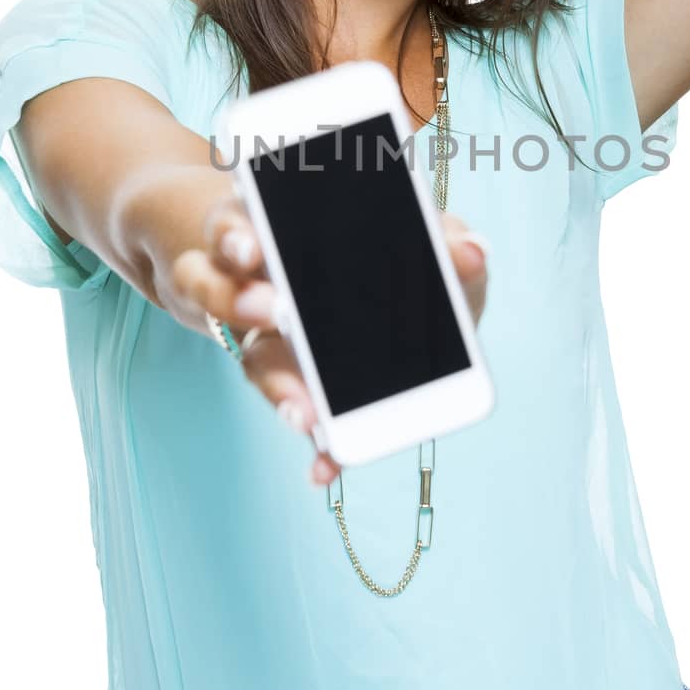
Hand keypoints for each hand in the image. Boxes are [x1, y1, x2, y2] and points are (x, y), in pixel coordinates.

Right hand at [172, 194, 490, 486]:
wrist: (393, 306)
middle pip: (216, 286)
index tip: (251, 249)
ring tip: (307, 413)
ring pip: (249, 358)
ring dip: (276, 385)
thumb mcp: (422, 239)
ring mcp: (267, 342)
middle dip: (240, 301)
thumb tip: (472, 252)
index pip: (237, 223)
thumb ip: (444, 238)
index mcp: (277, 230)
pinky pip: (297, 415)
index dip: (235, 235)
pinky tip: (329, 466)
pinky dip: (316, 445)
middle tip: (275, 312)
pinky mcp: (295, 391)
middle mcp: (255, 285)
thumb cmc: (396, 258)